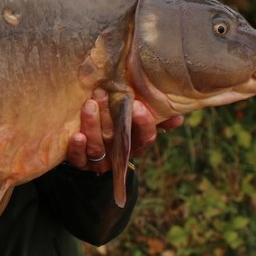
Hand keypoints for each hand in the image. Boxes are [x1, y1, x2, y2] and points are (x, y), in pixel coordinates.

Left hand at [65, 89, 184, 171]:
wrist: (86, 143)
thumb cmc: (116, 123)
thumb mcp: (134, 117)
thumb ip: (155, 115)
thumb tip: (179, 116)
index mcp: (135, 144)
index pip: (145, 137)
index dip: (143, 123)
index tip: (137, 105)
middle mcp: (118, 154)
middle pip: (117, 139)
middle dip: (110, 116)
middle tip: (102, 93)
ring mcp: (99, 160)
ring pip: (97, 148)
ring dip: (93, 126)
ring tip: (89, 105)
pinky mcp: (79, 162)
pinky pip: (78, 159)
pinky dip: (77, 148)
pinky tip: (77, 136)